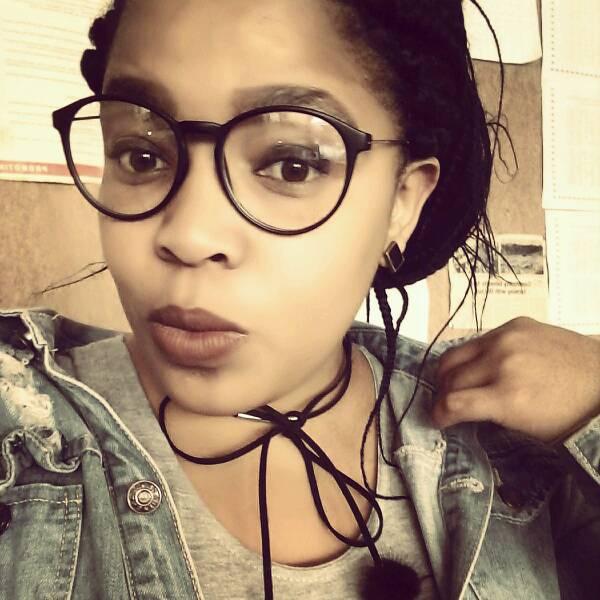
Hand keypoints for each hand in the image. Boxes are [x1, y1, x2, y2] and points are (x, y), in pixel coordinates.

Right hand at [430, 317, 599, 442]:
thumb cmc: (568, 414)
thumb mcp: (525, 426)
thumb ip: (487, 413)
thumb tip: (459, 407)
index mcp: (508, 396)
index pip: (453, 403)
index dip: (439, 414)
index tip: (438, 419)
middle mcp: (502, 363)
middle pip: (450, 379)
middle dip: (443, 395)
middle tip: (448, 404)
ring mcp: (507, 339)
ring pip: (456, 355)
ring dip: (451, 373)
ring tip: (458, 383)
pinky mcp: (515, 324)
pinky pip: (478, 341)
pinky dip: (473, 356)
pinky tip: (483, 365)